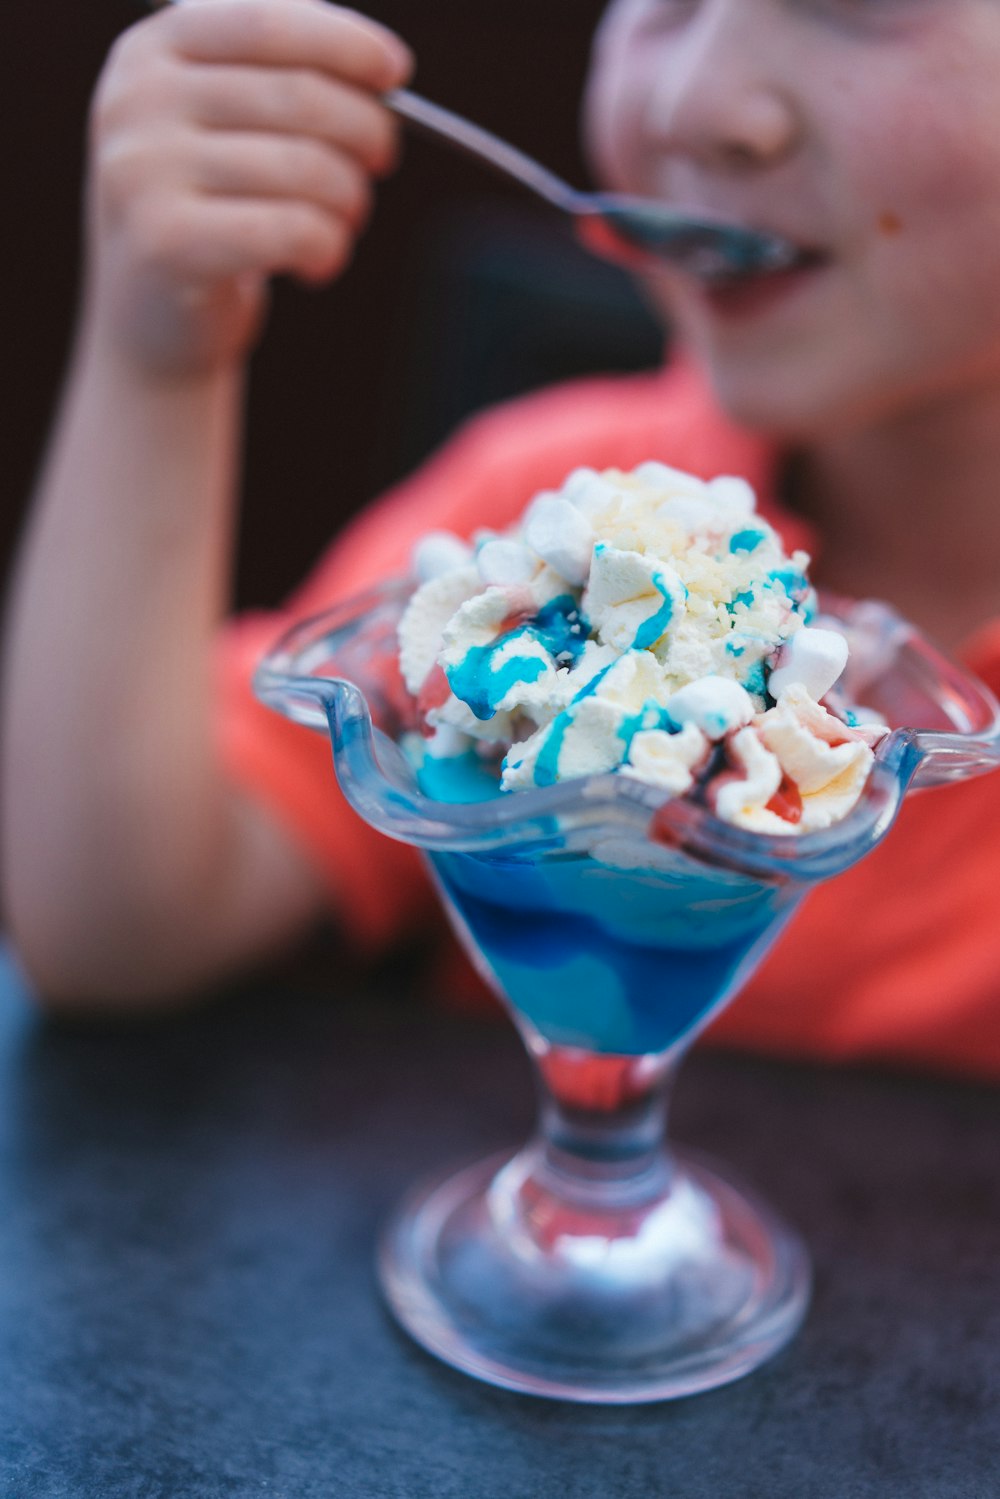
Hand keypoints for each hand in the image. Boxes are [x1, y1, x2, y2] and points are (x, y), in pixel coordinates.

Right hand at [85, 0, 412, 374]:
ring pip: (308, 168)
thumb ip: (278, 77)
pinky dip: (328, 249)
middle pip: (301, 96)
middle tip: (379, 166)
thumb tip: (381, 70)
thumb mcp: (220, 126)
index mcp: (152, 52)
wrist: (152, 323)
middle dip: (366, 134)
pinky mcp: (167, 243)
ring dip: (350, 202)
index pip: (266, 19)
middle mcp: (137, 102)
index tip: (395, 72)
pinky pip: (293, 230)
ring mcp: (144, 172)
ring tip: (342, 225)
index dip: (345, 42)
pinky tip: (318, 265)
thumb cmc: (209, 216)